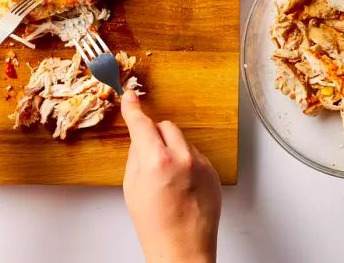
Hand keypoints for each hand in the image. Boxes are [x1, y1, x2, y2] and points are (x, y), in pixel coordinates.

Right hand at [121, 90, 220, 262]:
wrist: (181, 249)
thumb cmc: (154, 224)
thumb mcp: (131, 185)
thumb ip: (136, 155)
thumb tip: (140, 138)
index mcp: (156, 160)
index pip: (141, 122)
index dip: (133, 107)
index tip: (130, 97)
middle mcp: (182, 158)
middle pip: (165, 126)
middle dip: (155, 134)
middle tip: (149, 154)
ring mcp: (201, 165)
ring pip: (182, 140)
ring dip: (172, 148)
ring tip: (167, 177)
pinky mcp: (213, 173)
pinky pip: (196, 155)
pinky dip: (186, 162)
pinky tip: (181, 184)